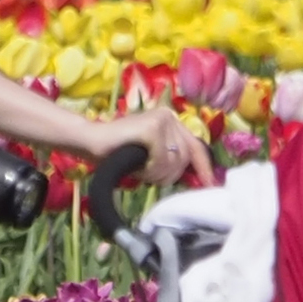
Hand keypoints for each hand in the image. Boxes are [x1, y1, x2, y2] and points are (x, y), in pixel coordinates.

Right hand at [88, 102, 213, 194]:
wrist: (91, 142)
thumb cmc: (119, 153)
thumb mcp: (152, 156)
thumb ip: (172, 160)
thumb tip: (200, 178)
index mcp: (172, 121)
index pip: (196, 146)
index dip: (204, 168)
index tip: (211, 185)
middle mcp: (169, 116)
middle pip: (186, 157)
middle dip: (169, 175)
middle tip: (149, 177)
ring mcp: (162, 119)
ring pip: (175, 161)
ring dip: (157, 174)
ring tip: (140, 170)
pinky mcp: (152, 127)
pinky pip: (162, 159)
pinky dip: (150, 170)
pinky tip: (137, 167)